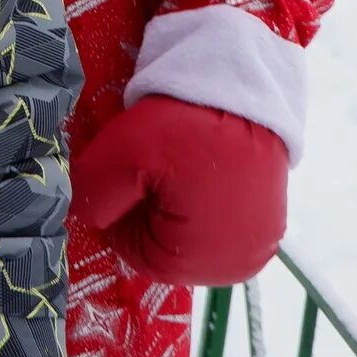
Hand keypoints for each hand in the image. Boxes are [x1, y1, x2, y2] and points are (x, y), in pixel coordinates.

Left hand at [72, 94, 289, 285]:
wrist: (243, 89)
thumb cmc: (182, 130)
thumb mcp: (119, 160)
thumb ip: (93, 200)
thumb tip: (86, 221)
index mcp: (198, 264)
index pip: (132, 250)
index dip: (121, 209)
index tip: (130, 172)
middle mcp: (235, 267)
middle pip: (164, 244)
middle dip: (149, 206)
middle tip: (155, 163)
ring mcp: (258, 244)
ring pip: (189, 229)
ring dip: (176, 200)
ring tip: (180, 162)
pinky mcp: (270, 218)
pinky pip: (219, 216)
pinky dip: (203, 194)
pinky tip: (202, 164)